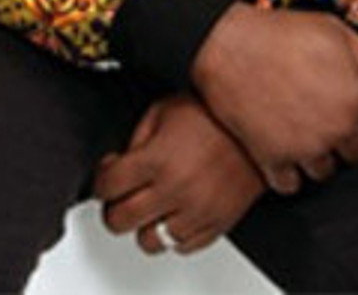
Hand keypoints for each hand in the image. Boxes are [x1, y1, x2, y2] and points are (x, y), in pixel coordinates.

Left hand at [95, 93, 264, 253]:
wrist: (256, 129)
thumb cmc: (214, 114)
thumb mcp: (164, 109)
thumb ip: (137, 138)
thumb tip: (119, 163)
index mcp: (156, 159)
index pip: (107, 186)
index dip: (100, 182)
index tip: (106, 178)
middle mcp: (173, 190)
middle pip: (120, 221)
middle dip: (113, 209)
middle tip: (119, 198)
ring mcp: (195, 212)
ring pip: (150, 242)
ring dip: (144, 226)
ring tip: (149, 208)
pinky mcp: (216, 225)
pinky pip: (182, 247)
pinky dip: (173, 235)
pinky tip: (175, 213)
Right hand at [191, 3, 357, 193]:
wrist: (226, 42)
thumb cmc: (276, 32)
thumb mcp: (331, 28)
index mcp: (356, 97)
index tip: (357, 109)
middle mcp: (337, 128)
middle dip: (348, 136)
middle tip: (327, 117)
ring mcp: (305, 148)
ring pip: (326, 171)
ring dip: (318, 154)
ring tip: (302, 130)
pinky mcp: (274, 159)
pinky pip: (291, 184)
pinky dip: (287, 172)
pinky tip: (282, 148)